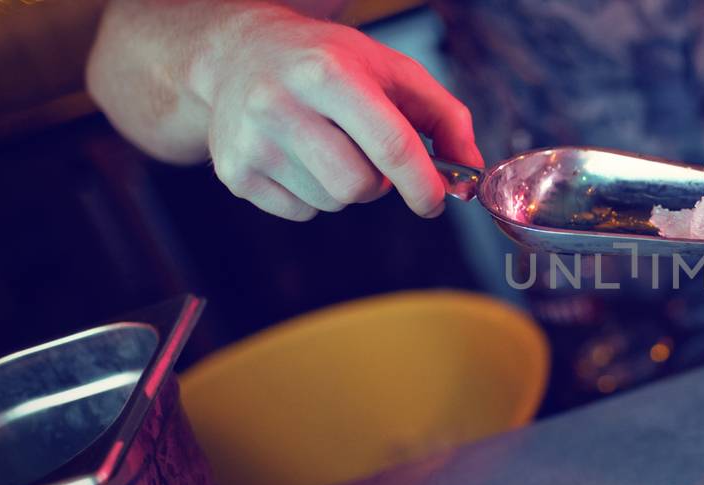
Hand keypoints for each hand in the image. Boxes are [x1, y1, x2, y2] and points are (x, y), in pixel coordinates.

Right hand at [194, 8, 481, 219]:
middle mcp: (281, 105)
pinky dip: (314, 195)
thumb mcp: (391, 69)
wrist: (240, 53)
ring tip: (329, 146)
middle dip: (380, 182)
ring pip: (331, 203)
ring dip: (346, 187)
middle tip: (369, 154)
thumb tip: (470, 173)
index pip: (389, 144)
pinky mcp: (234, 172)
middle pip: (358, 186)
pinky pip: (301, 213)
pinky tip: (300, 156)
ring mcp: (251, 142)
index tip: (435, 201)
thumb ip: (444, 117)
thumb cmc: (328, 62)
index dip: (421, 183)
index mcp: (327, 73)